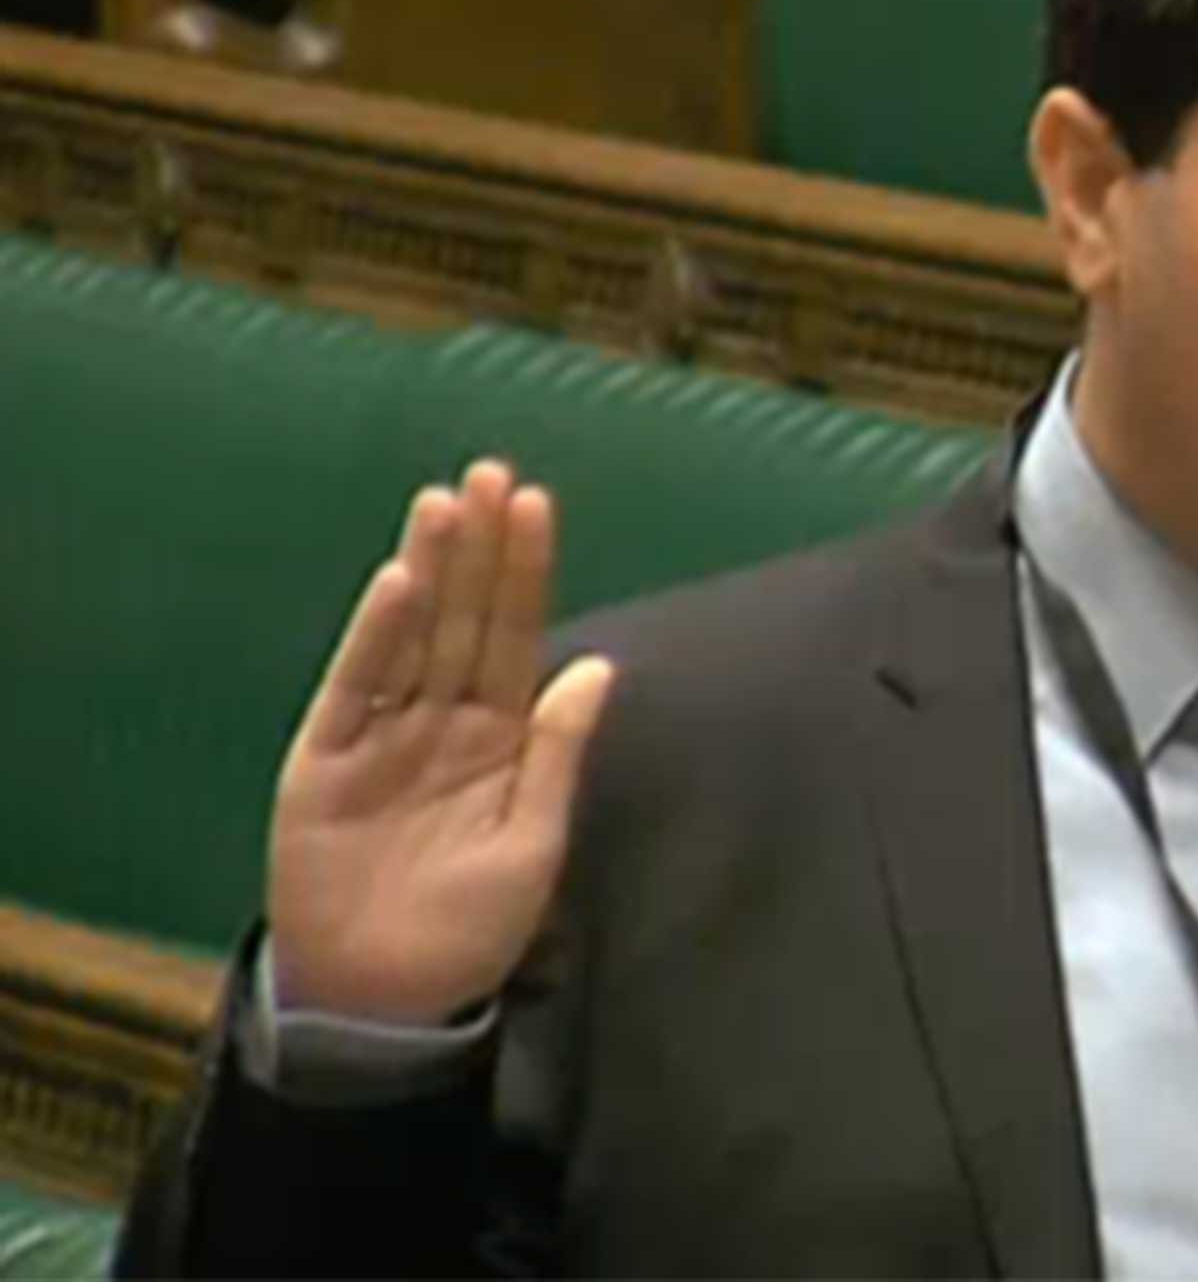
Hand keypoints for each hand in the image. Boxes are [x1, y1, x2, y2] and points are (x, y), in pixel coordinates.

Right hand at [266, 460, 613, 1025]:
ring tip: (446, 503)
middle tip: (493, 473)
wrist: (384, 1000)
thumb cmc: (470, 928)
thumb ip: (558, 753)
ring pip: (412, 636)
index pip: (515, 636)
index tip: (537, 505)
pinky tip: (400, 583)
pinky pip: (356, 687)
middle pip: (464, 619)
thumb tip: (596, 665)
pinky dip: (376, 636)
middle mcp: (442, 722)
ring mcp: (382, 735)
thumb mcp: (534, 842)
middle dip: (479, 550)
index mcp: (499, 738)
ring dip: (429, 570)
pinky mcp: (325, 760)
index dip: (525, 572)